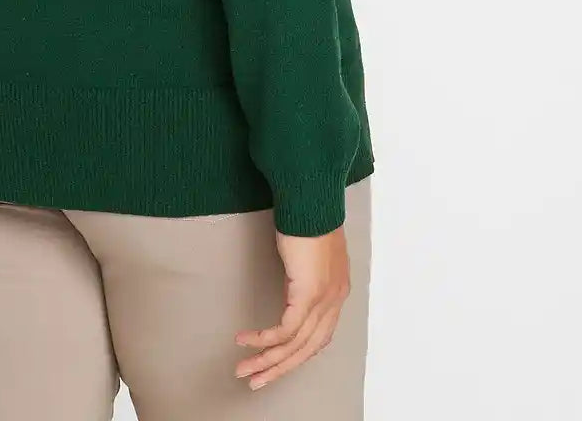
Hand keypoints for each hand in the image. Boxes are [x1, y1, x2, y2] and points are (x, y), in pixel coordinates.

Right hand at [233, 221, 350, 389]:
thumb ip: (304, 275)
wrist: (310, 200)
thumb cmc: (307, 217)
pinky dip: (263, 339)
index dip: (297, 354)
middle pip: (307, 348)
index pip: (320, 336)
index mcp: (337, 290)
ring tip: (244, 369)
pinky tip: (246, 340)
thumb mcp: (307, 253)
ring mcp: (325, 299)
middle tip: (255, 381)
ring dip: (266, 360)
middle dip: (278, 368)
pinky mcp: (309, 294)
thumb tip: (290, 288)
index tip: (277, 363)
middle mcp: (335, 299)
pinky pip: (285, 329)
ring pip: (294, 344)